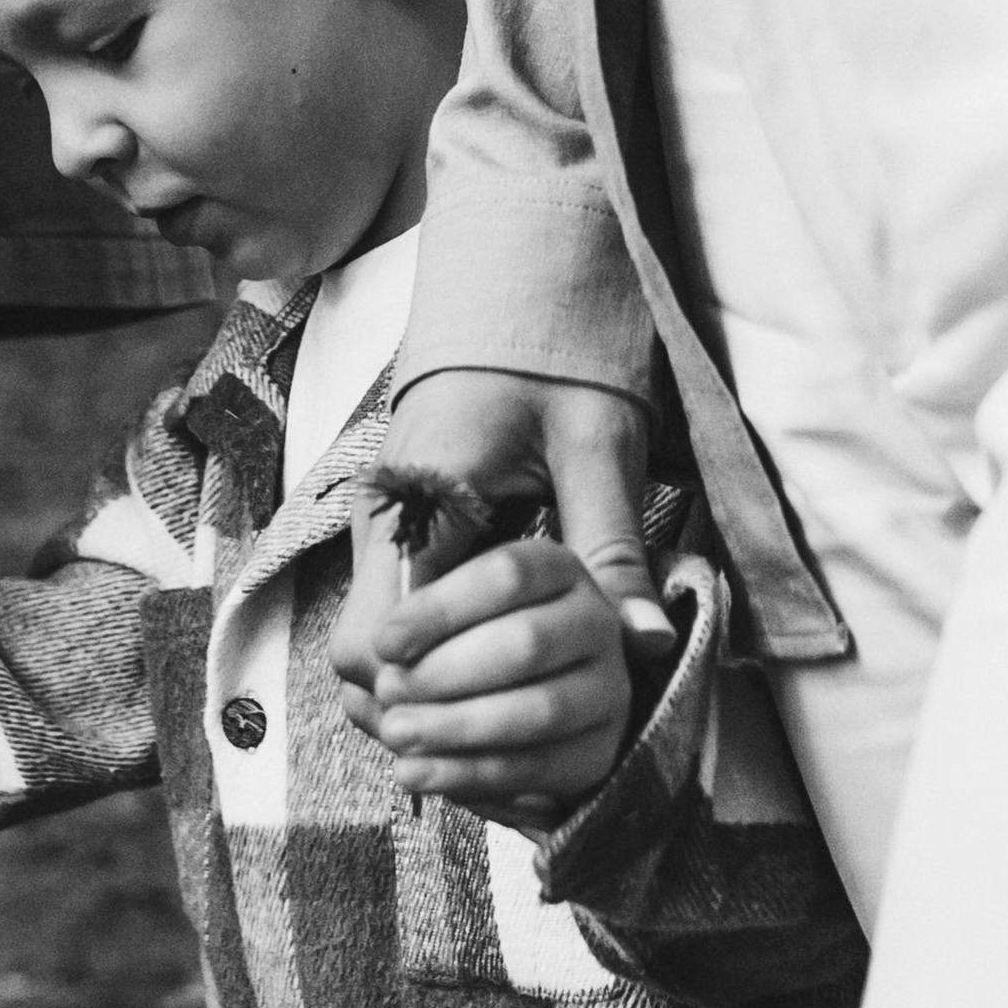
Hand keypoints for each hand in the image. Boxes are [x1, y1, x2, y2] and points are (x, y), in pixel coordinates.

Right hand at [333, 367, 668, 730]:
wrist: (519, 279)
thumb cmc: (561, 352)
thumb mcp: (598, 447)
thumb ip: (611, 548)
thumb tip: (645, 644)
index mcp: (422, 493)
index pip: (386, 639)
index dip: (432, 700)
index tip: (501, 722)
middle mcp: (382, 510)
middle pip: (363, 652)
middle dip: (423, 704)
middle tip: (507, 728)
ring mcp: (382, 515)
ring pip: (370, 636)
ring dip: (422, 682)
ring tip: (502, 707)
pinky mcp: (397, 518)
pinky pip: (392, 606)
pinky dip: (428, 648)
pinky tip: (488, 665)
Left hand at [366, 539, 635, 831]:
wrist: (504, 687)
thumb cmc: (455, 628)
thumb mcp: (429, 587)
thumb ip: (400, 592)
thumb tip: (376, 645)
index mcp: (555, 568)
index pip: (506, 575)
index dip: (441, 610)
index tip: (385, 641)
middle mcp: (593, 621)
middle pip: (526, 644)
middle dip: (447, 673)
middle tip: (388, 691)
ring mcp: (606, 688)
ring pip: (540, 710)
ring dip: (459, 728)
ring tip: (398, 734)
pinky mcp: (597, 749)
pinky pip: (540, 768)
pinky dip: (475, 775)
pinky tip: (423, 772)